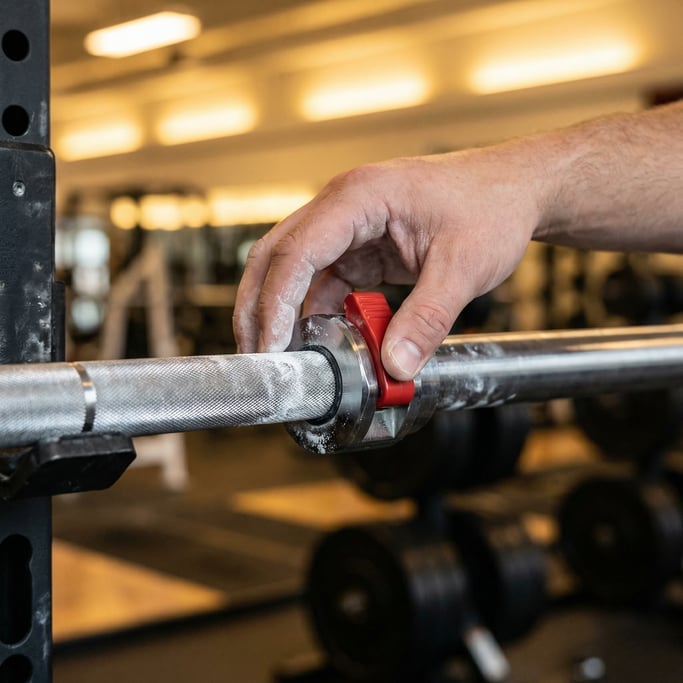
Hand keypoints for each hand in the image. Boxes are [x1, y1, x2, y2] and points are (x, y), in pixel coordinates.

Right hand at [233, 144, 548, 379]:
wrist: (515, 190)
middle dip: (259, 306)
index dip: (275, 302)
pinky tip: (325, 342)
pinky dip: (320, 312)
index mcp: (359, 197)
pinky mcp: (361, 246)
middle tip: (257, 355)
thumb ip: (427, 318)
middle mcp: (343, 207)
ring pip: (296, 270)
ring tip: (286, 357)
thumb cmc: (492, 206)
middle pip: (277, 256)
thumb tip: (395, 367)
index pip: (297, 251)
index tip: (270, 346)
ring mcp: (349, 226)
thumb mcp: (465, 266)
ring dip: (286, 313)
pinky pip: (326, 281)